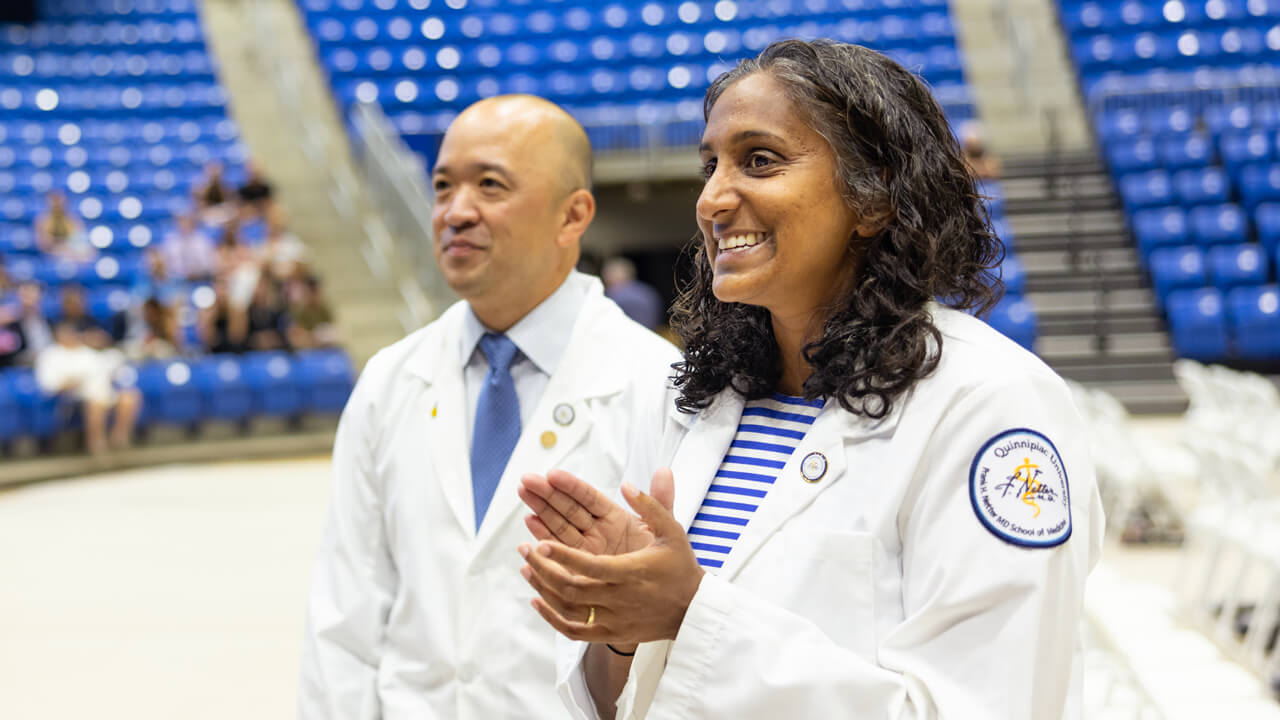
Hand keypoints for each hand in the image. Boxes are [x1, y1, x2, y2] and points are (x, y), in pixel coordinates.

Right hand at [518, 468, 674, 556]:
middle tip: (528, 480)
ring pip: (559, 524)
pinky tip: (530, 521)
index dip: (571, 486)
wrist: (664, 594)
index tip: (553, 474)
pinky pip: (559, 549)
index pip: (589, 498)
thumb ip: (659, 500)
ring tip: (523, 493)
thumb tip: (664, 470)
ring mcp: (586, 548)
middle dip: (547, 493)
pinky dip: (544, 535)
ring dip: (540, 508)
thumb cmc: (664, 559)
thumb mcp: (663, 528)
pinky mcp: (578, 566)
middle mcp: (597, 530)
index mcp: (615, 517)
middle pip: (568, 508)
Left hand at [518, 480, 704, 643]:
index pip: (590, 565)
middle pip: (571, 587)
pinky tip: (537, 600)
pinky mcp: (611, 633)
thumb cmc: (681, 568)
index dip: (563, 555)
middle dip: (543, 567)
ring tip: (525, 567)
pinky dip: (552, 618)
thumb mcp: (673, 532)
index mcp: (632, 571)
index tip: (540, 542)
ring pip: (568, 608)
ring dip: (543, 587)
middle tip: (524, 549)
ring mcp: (614, 618)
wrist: (693, 610)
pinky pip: (574, 630)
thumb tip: (627, 484)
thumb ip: (651, 506)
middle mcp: (620, 597)